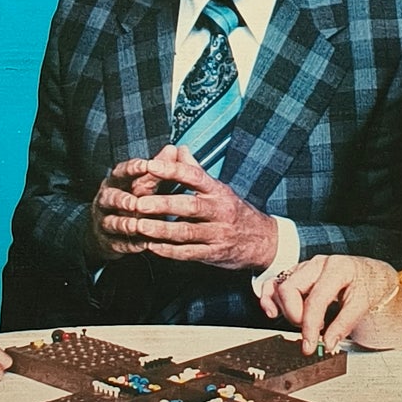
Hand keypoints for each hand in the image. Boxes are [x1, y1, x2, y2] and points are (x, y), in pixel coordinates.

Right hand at [88, 156, 168, 260]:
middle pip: (110, 197)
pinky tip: (141, 245)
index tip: (146, 165)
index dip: (132, 168)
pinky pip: (116, 243)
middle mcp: (106, 200)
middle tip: (135, 203)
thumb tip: (174, 149)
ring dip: (124, 224)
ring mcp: (104, 221)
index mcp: (116, 183)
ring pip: (111, 221)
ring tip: (137, 226)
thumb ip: (157, 168)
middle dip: (122, 200)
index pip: (121, 172)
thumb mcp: (141, 182)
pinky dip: (129, 244)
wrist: (105, 229)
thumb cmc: (129, 200)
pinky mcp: (107, 241)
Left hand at [92, 143, 277, 270]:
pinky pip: (190, 253)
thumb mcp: (219, 188)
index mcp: (218, 190)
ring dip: (161, 230)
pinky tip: (152, 246)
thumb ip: (196, 170)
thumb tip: (179, 148)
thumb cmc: (234, 211)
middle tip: (138, 203)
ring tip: (139, 226)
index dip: (172, 170)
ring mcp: (218, 233)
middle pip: (190, 205)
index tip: (150, 165)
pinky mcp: (214, 253)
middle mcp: (219, 210)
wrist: (263, 241)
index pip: (195, 176)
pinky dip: (170, 251)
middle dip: (163, 204)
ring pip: (187, 232)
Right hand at [256, 254, 401, 353]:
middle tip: (308, 330)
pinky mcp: (297, 274)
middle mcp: (317, 264)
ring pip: (279, 285)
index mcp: (337, 268)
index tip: (309, 345)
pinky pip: (275, 283)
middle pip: (289, 289)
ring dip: (283, 309)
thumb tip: (329, 344)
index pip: (315, 299)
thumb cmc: (367, 285)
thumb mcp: (363, 304)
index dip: (310, 325)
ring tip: (298, 322)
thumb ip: (344, 325)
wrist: (369, 274)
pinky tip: (272, 312)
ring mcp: (305, 267)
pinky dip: (269, 297)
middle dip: (294, 315)